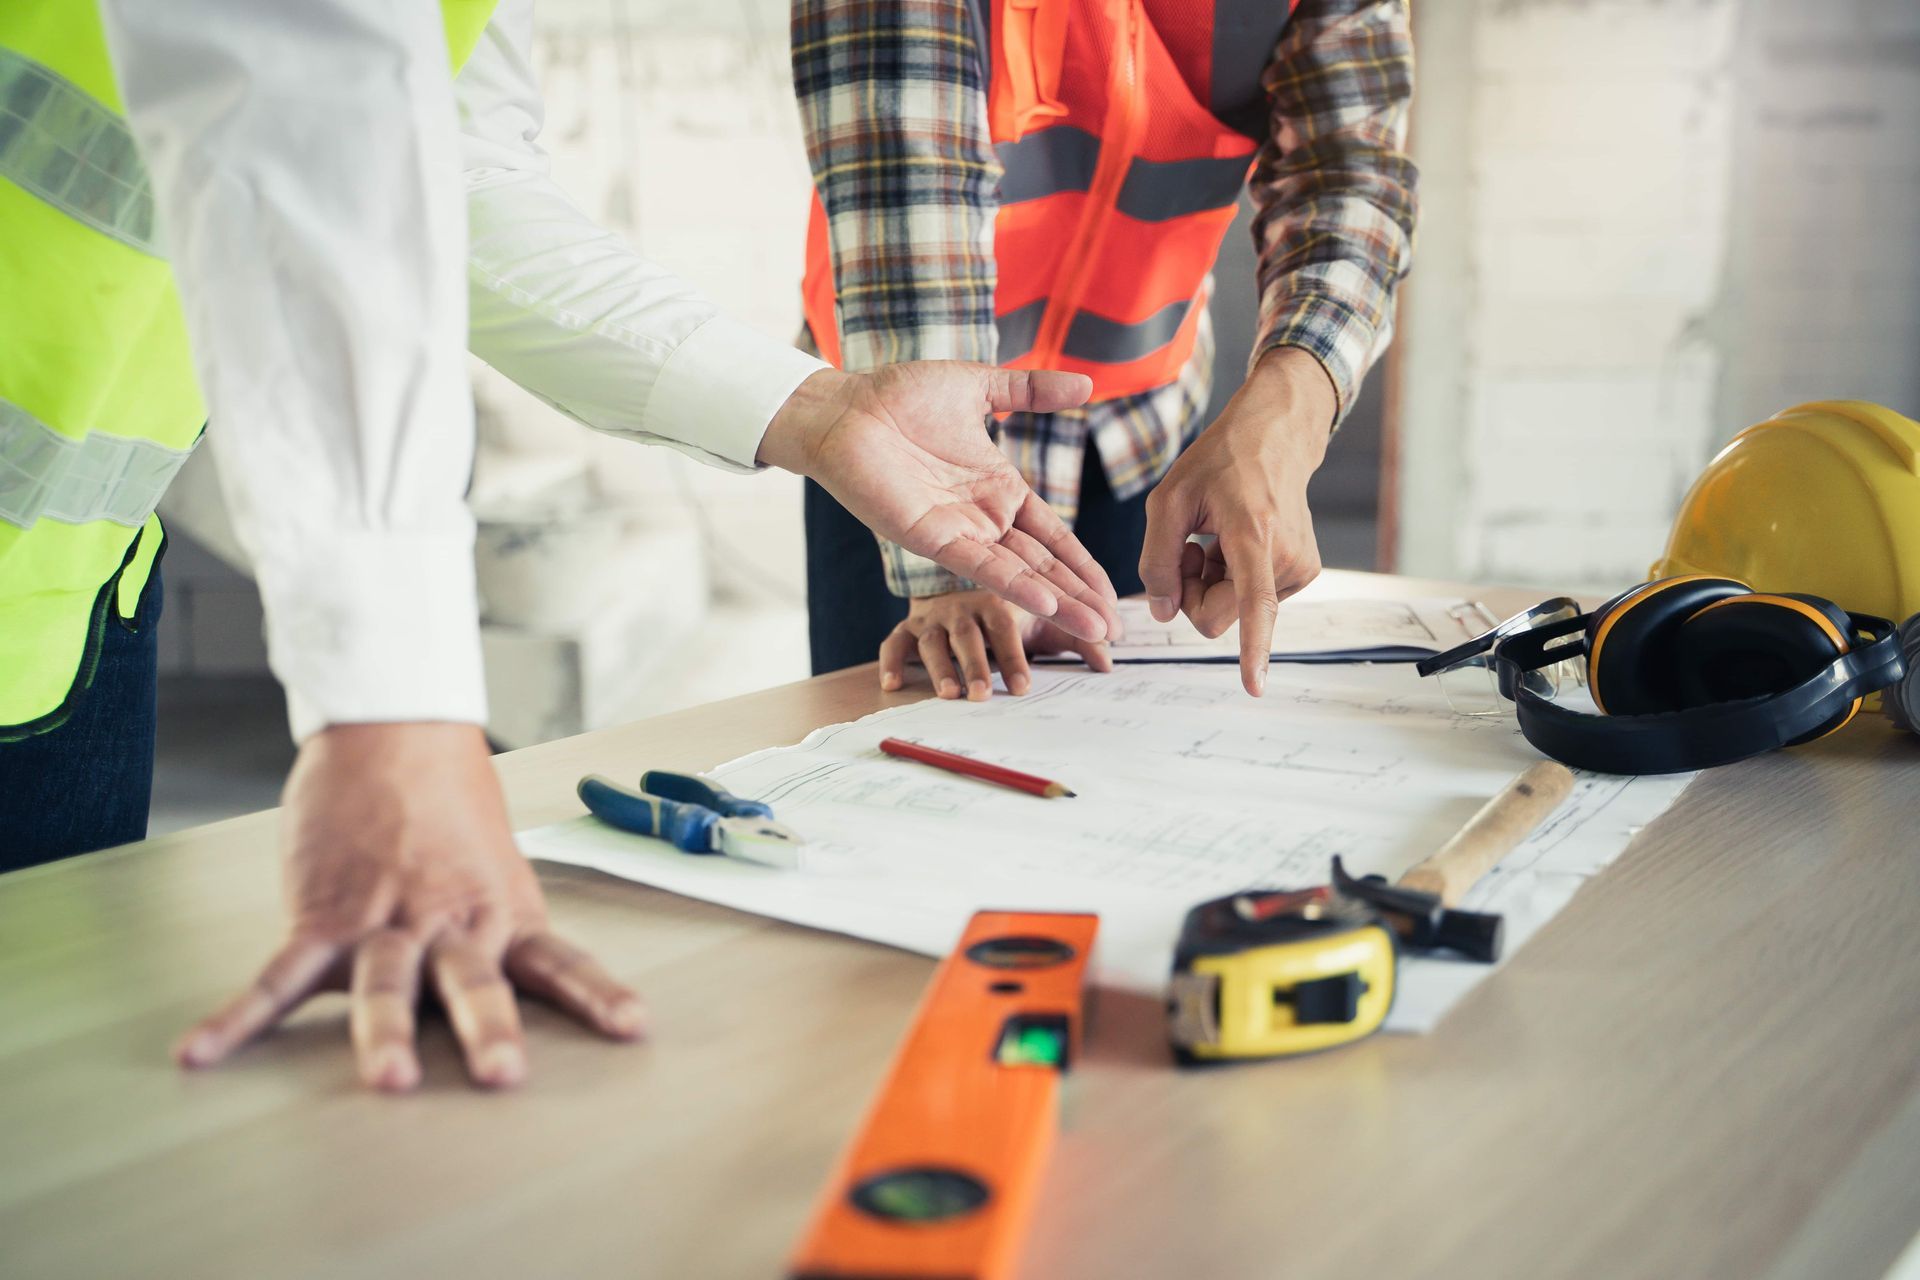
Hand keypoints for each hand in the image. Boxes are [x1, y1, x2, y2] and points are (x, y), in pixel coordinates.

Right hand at [175, 724, 643, 1091]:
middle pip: (473, 982)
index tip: (632, 1028)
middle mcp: (450, 923)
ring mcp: (384, 921)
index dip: (597, 996)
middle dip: (487, 1029)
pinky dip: (236, 1020)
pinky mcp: (321, 916)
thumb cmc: (448, 799)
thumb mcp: (494, 866)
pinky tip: (203, 1053)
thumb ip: (494, 930)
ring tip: (387, 1080)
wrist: (393, 730)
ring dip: (385, 1033)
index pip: (561, 963)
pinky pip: (278, 975)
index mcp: (502, 913)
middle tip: (500, 1074)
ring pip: (386, 984)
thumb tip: (501, 986)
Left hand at [759, 364, 1119, 641]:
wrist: (845, 407)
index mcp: (999, 489)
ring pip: (1021, 575)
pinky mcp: (931, 536)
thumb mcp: (980, 388)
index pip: (1054, 537)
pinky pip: (981, 565)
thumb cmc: (899, 396)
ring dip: (1058, 603)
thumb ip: (1032, 391)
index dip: (1083, 565)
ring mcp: (960, 531)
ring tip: (1095, 631)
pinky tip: (1047, 603)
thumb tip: (1087, 383)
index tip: (1112, 596)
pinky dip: (1014, 585)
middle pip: (1045, 566)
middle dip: (1080, 598)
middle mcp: (984, 518)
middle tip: (1115, 633)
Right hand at [878, 590, 1112, 699]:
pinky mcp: (908, 628)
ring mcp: (933, 617)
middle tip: (982, 696)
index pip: (1006, 627)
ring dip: (939, 668)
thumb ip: (1077, 640)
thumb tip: (1108, 664)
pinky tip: (892, 684)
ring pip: (931, 641)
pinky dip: (892, 661)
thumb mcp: (1043, 623)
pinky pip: (894, 642)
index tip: (1023, 689)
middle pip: (968, 635)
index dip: (1012, 657)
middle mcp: (963, 605)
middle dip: (976, 666)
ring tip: (948, 695)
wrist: (958, 579)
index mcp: (998, 600)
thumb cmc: (1009, 613)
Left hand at [1138, 348, 1335, 695]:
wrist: (1276, 436)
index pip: (1253, 604)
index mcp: (1254, 536)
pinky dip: (1231, 579)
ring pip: (1234, 611)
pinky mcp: (1304, 572)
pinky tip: (1233, 544)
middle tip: (1187, 549)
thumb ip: (1157, 561)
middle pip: (1219, 617)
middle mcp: (1286, 558)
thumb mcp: (1168, 500)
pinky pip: (1250, 599)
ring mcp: (1300, 568)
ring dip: (1212, 583)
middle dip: (1191, 594)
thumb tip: (1164, 614)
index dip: (1252, 648)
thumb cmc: (1219, 462)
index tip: (1254, 686)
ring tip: (1214, 538)